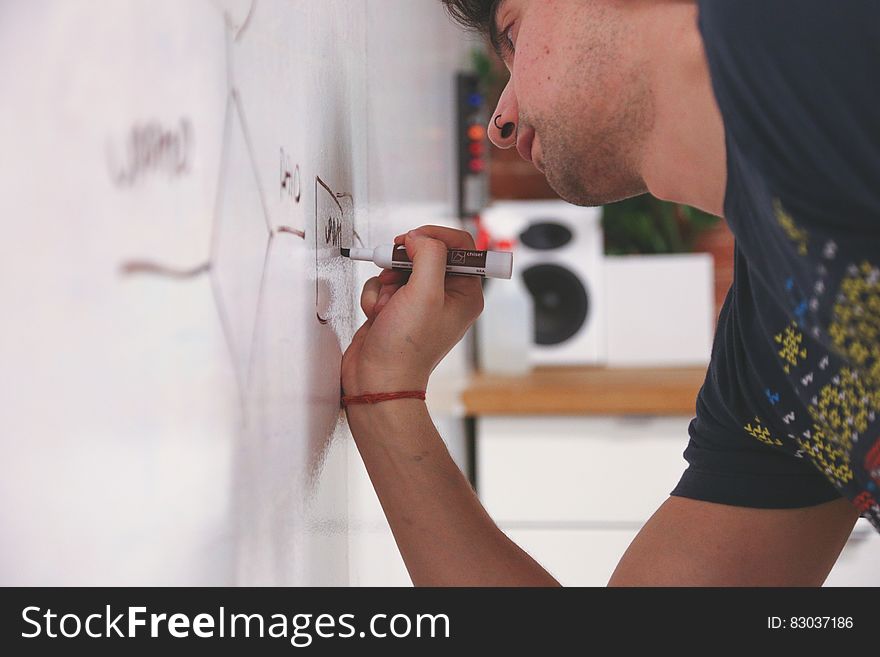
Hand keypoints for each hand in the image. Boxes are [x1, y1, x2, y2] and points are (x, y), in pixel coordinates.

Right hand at [341, 225, 483, 395]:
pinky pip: (383, 284)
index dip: (436, 236)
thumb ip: (429, 254)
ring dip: (386, 282)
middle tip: (393, 273)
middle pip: (425, 253)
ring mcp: (419, 303)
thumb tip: (418, 238)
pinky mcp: (396, 308)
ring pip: (399, 268)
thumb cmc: (407, 350)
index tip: (414, 240)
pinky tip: (377, 315)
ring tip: (386, 306)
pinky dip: (375, 295)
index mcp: (465, 293)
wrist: (377, 380)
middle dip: (403, 263)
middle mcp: (445, 297)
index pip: (461, 246)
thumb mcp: (426, 293)